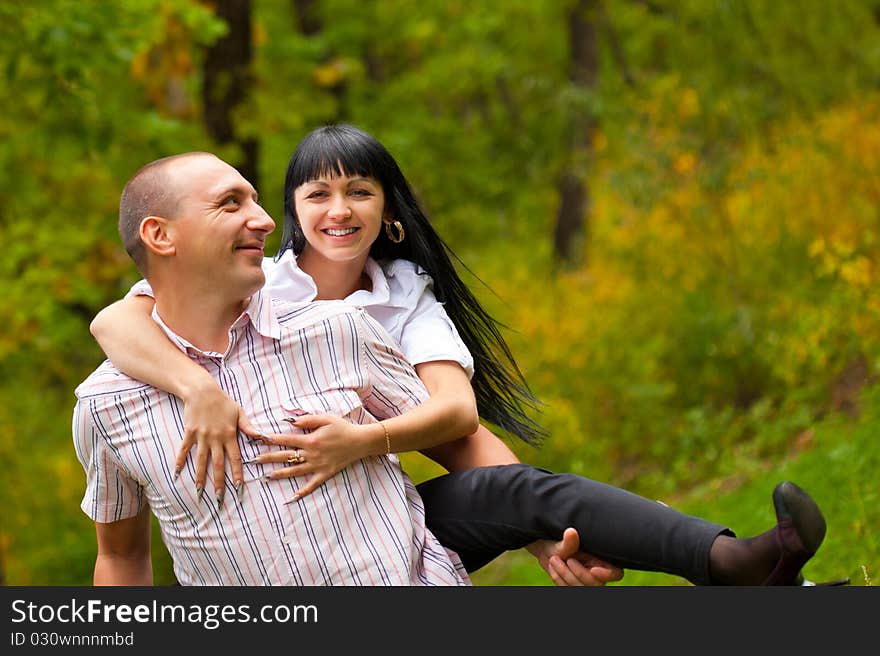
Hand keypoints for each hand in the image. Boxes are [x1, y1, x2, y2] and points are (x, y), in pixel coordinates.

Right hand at [175, 384, 261, 502]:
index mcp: (229, 434)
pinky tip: (177, 474)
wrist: (202, 390)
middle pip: (217, 464)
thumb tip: (262, 436)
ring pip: (201, 460)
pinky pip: (184, 450)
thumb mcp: (239, 412)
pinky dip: (180, 461)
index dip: (237, 473)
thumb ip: (249, 427)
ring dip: (200, 477)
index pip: (235, 458)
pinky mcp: (189, 433)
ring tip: (199, 492)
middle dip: (218, 482)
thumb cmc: (223, 401)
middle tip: (219, 499)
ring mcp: (201, 436)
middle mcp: (215, 438)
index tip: (238, 487)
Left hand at [251, 414, 372, 500]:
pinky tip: (292, 498)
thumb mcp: (325, 418)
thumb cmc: (343, 428)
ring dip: (280, 474)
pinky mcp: (325, 473)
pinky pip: (312, 485)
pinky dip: (302, 492)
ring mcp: (318, 466)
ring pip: (295, 471)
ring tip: (266, 477)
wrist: (360, 441)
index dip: (270, 439)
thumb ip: (307, 420)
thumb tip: (289, 422)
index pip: (285, 439)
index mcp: (310, 440)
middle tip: (254, 461)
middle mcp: (311, 454)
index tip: (257, 440)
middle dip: (268, 458)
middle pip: (286, 457)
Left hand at [526, 528, 624, 585]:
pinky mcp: (574, 587)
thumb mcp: (562, 541)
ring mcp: (586, 583)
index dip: (607, 574)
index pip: (616, 573)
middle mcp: (597, 573)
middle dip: (578, 574)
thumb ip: (569, 541)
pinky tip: (553, 569)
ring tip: (553, 560)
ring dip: (565, 576)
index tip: (593, 570)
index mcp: (602, 560)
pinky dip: (559, 581)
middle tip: (563, 559)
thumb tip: (571, 532)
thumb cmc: (559, 542)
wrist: (546, 549)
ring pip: (580, 589)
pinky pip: (569, 591)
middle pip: (595, 584)